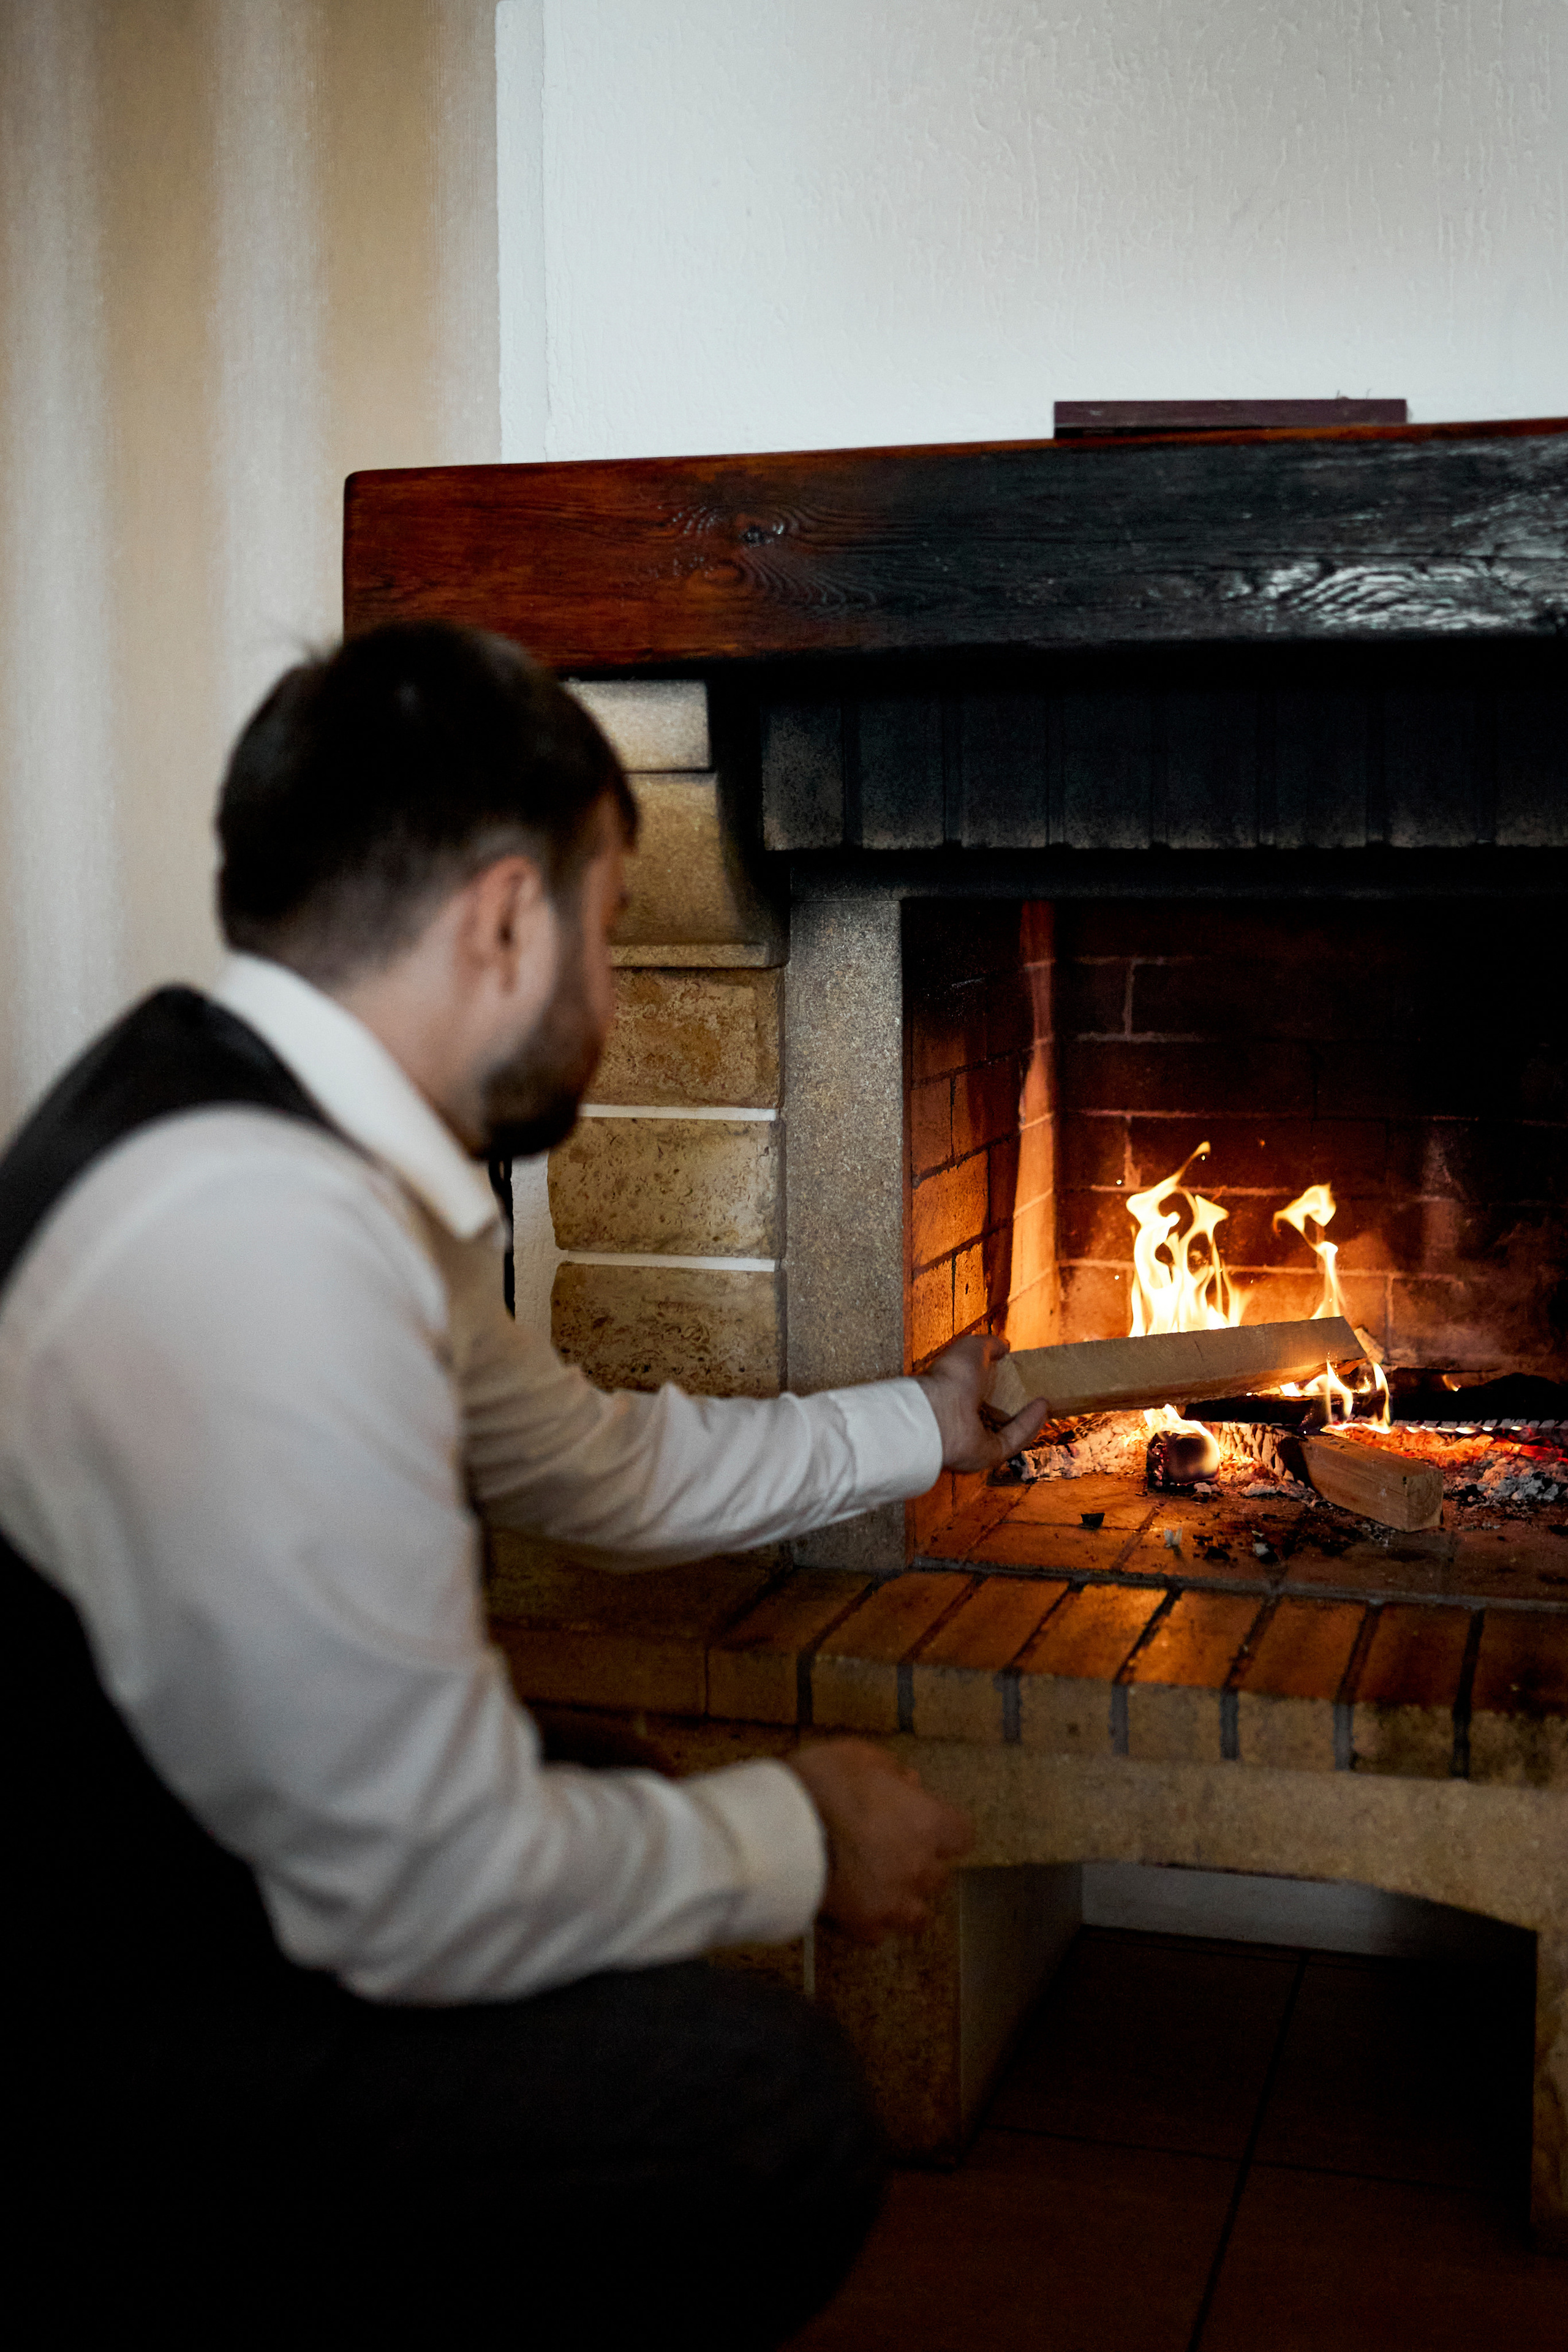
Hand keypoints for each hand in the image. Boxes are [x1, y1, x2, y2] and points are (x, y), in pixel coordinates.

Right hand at [788, 1739, 973, 1942]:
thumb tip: (910, 1783)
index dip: (942, 1830)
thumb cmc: (820, 1785)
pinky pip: (878, 1931)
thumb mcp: (858, 1756)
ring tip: (874, 1884)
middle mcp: (920, 1867)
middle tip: (886, 1848)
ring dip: (901, 1899)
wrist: (778, 1832)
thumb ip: (891, 1770)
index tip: (921, 1822)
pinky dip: (868, 1919)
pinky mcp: (864, 1925)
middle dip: (918, 1863)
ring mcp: (894, 1901)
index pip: (961, 1836)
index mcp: (926, 1822)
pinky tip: (849, 1902)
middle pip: (938, 1874)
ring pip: (917, 1913)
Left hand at [916, 1333, 1049, 1472]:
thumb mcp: (972, 1348)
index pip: (978, 1390)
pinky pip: (1013, 1440)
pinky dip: (1029, 1424)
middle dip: (1014, 1403)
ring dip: (1028, 1416)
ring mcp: (974, 1438)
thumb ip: (990, 1345)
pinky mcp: (988, 1455)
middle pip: (993, 1413)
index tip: (1018, 1373)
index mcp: (954, 1392)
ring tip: (1045, 1399)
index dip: (999, 1382)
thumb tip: (1004, 1347)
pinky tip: (1042, 1407)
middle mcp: (962, 1417)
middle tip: (1035, 1391)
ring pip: (1007, 1430)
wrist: (940, 1412)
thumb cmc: (950, 1377)